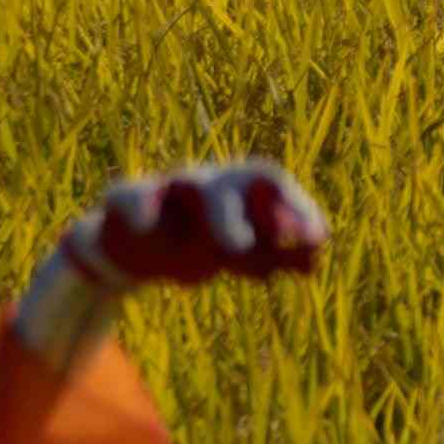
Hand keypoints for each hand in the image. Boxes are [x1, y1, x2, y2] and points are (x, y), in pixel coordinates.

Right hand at [68, 163, 333, 291]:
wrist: (136, 248)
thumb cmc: (203, 244)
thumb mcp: (245, 253)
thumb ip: (281, 254)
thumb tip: (312, 262)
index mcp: (242, 189)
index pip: (274, 184)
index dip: (299, 208)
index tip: (317, 241)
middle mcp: (210, 182)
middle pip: (237, 182)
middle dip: (253, 214)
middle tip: (254, 256)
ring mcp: (168, 187)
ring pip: (190, 182)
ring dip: (216, 215)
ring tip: (234, 250)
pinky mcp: (126, 197)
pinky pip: (130, 195)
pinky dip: (140, 208)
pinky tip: (146, 227)